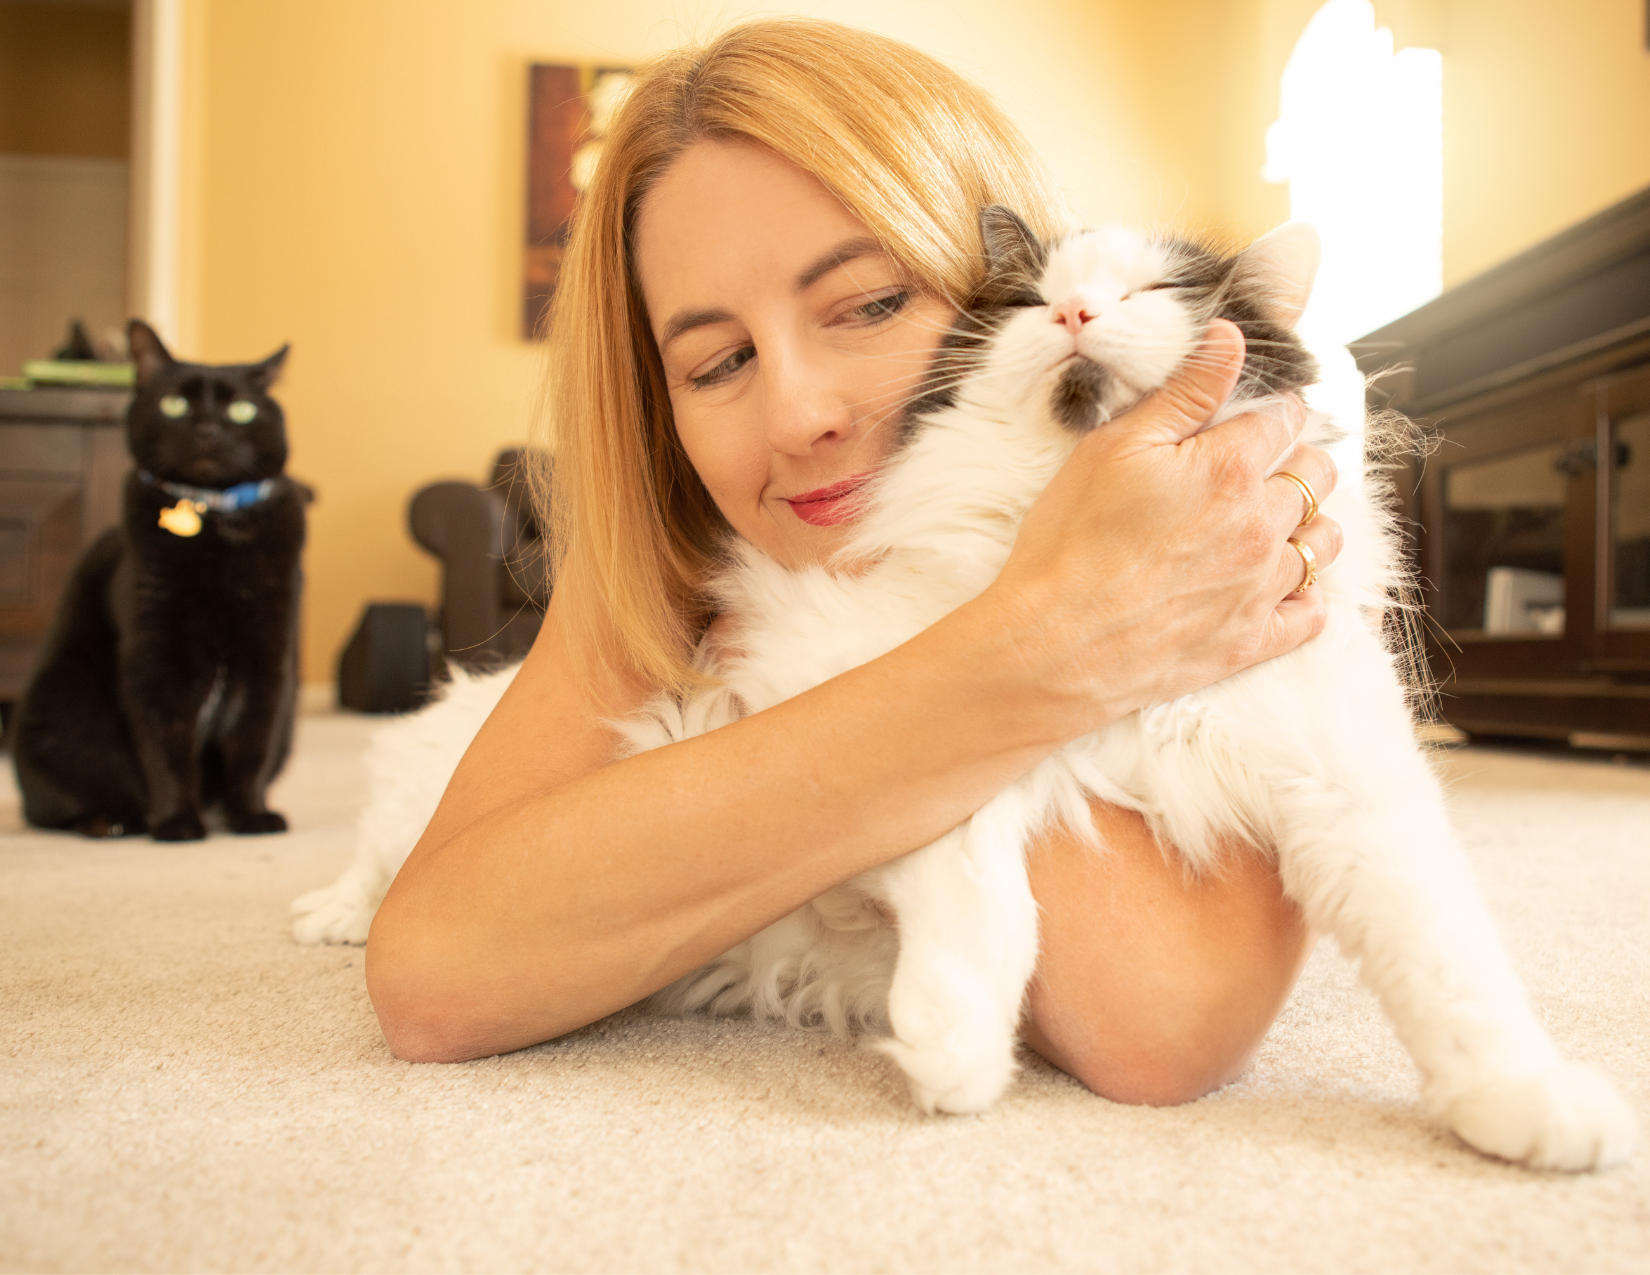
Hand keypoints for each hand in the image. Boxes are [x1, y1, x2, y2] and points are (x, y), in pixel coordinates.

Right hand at [986, 319, 1342, 737]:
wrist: (1053, 646)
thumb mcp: (1113, 447)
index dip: (1272, 409)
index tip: (1253, 416)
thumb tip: (1230, 338)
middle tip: (1258, 467)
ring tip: (1272, 523)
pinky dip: (1306, 595)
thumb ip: (1183, 391)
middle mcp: (1262, 526)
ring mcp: (1262, 588)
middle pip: (1317, 476)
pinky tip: (1277, 585)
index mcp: (1230, 470)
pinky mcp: (1251, 641)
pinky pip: (1312, 614)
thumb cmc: (1071, 543)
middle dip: (1297, 460)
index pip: (1285, 419)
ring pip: (1325, 542)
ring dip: (1309, 524)